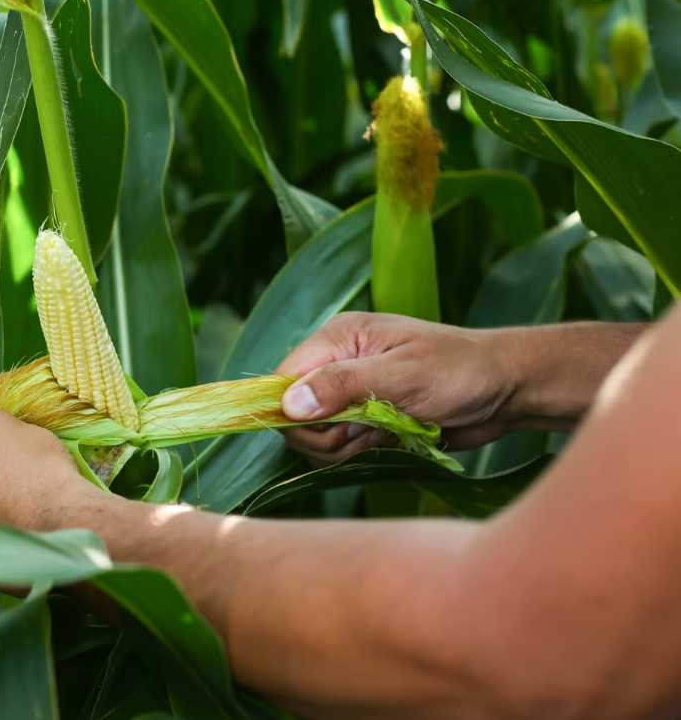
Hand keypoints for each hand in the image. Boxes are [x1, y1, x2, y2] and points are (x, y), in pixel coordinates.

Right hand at [275, 312, 515, 465]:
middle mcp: (336, 363)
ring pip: (314, 437)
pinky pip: (338, 447)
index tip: (330, 425)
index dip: (293, 411)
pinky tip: (388, 442)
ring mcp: (349, 393)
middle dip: (325, 434)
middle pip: (293, 415)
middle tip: (367, 431)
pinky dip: (358, 453)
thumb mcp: (404, 375)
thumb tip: (288, 404)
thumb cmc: (462, 371)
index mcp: (339, 338)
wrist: (509, 390)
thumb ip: (343, 385)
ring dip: (344, 447)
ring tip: (384, 434)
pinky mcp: (364, 420)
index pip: (283, 379)